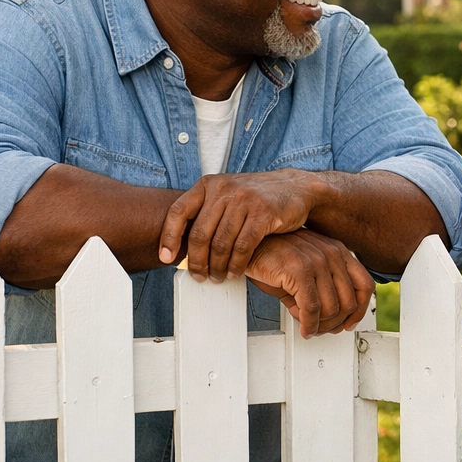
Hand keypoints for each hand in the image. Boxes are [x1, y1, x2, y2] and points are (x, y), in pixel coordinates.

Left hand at [158, 170, 319, 281]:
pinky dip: (237, 265)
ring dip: (217, 267)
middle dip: (197, 261)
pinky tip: (236, 272)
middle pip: (200, 234)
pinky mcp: (263, 213)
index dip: (169, 238)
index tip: (166, 258)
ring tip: (218, 277)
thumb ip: (207, 210)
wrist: (295, 187)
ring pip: (221, 244)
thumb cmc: (257, 196)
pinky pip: (243, 247)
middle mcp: (225, 189)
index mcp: (210, 184)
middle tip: (198, 276)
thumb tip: (180, 241)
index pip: (179, 212)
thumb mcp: (228, 193)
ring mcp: (245, 200)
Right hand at [244, 229, 374, 338]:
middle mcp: (332, 254)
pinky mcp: (300, 271)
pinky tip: (303, 328)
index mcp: (339, 251)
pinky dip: (309, 325)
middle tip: (321, 329)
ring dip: (320, 325)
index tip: (349, 323)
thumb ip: (325, 288)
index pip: (365, 285)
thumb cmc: (277, 257)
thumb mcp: (308, 270)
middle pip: (349, 302)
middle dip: (335, 323)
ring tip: (307, 325)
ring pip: (331, 309)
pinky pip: (312, 309)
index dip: (360, 310)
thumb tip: (334, 320)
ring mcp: (317, 261)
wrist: (251, 244)